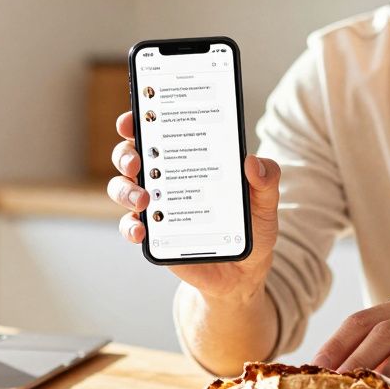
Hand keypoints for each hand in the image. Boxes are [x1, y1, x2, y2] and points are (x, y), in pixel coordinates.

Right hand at [105, 110, 281, 303]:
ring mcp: (156, 206)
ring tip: (143, 199)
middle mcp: (166, 177)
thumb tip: (253, 163)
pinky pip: (131, 226)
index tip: (135, 117)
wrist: (246, 270)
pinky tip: (141, 230)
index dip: (141, 120)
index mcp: (190, 158)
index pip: (159, 131)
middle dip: (126, 153)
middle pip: (131, 156)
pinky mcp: (154, 234)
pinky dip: (131, 226)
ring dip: (125, 190)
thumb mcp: (265, 201)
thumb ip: (266, 179)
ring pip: (123, 188)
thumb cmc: (251, 226)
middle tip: (136, 161)